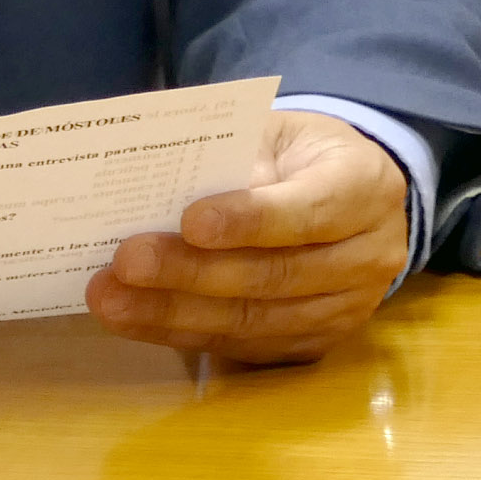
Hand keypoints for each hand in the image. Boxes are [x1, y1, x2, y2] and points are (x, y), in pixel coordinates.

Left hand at [86, 108, 410, 364]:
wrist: (352, 198)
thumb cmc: (303, 156)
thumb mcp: (281, 132)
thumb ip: (239, 156)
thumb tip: (173, 197)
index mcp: (366, 187)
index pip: (309, 211)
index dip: (250, 220)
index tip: (189, 221)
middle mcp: (368, 256)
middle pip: (276, 276)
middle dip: (193, 273)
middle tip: (127, 262)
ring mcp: (346, 309)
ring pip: (256, 321)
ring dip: (175, 314)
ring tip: (112, 300)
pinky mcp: (316, 343)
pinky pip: (246, 347)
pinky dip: (186, 335)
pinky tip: (139, 320)